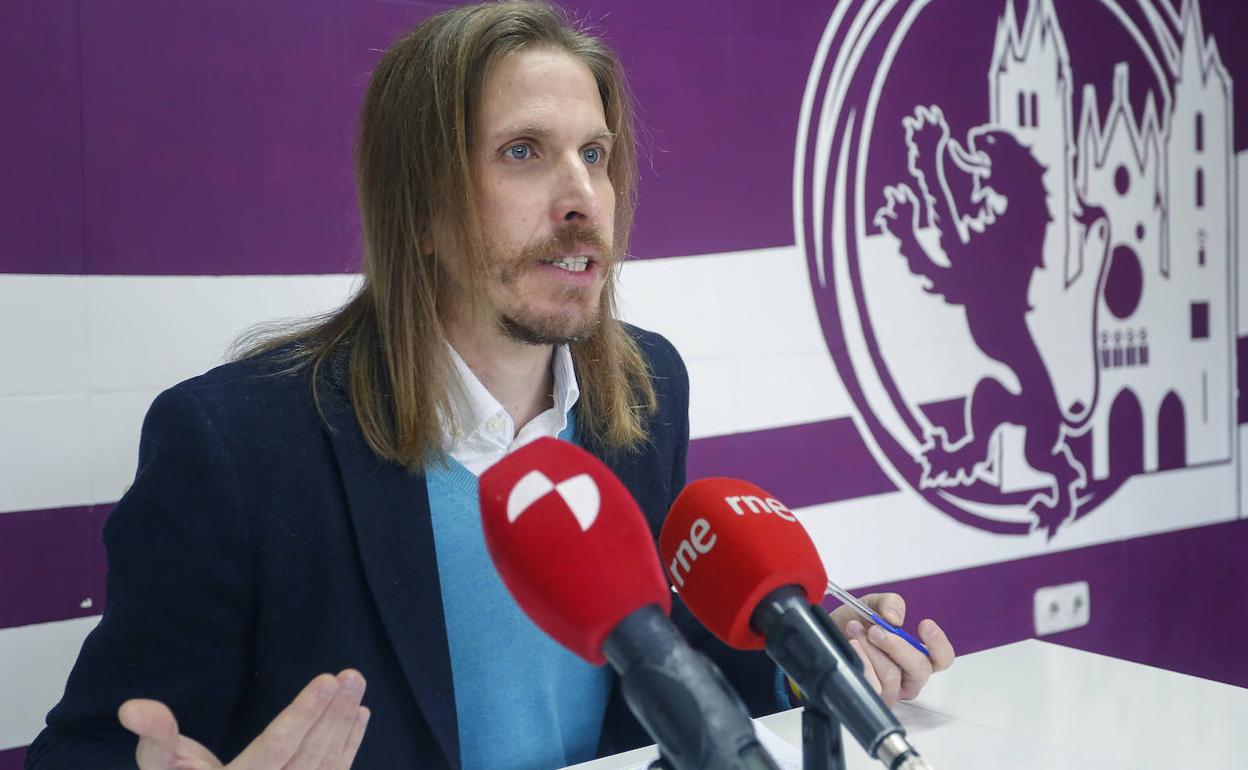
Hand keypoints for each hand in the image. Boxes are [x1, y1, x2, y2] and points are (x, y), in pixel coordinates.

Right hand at [118, 670, 369, 769]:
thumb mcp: (161, 765)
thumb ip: (154, 737)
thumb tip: (133, 708)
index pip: (276, 748)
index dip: (303, 714)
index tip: (327, 680)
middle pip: (309, 755)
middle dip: (333, 715)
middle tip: (352, 676)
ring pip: (325, 766)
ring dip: (344, 726)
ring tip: (357, 689)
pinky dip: (348, 748)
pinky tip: (359, 717)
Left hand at [829, 594, 953, 705]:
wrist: (826, 635)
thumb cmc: (854, 624)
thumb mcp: (872, 605)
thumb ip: (889, 604)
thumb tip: (895, 619)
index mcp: (916, 656)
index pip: (942, 659)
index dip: (939, 644)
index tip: (924, 624)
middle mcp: (907, 677)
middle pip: (920, 669)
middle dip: (897, 646)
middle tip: (875, 630)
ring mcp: (891, 691)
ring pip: (893, 676)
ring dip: (872, 650)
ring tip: (854, 630)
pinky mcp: (872, 697)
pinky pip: (873, 686)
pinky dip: (862, 662)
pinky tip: (853, 648)